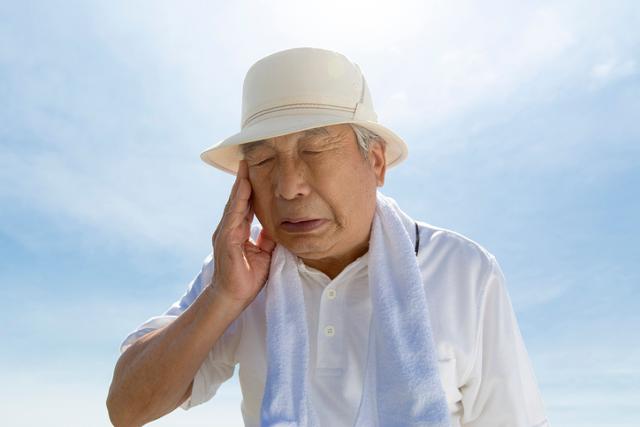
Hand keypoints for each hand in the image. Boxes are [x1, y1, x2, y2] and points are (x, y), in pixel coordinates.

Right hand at [210, 159, 275, 305]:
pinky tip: (242, 190)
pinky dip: (238, 202)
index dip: (250, 188)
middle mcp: (229, 228)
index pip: (245, 205)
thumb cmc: (247, 278)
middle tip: (247, 160)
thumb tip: (278, 224)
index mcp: (238, 231)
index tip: (255, 171)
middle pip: (237, 200)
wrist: (233, 297)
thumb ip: (268, 238)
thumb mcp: (265, 253)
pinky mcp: (226, 240)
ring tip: (245, 169)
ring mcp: (225, 233)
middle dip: (242, 180)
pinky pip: (233, 217)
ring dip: (240, 186)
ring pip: (234, 204)